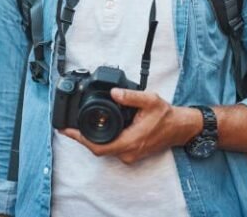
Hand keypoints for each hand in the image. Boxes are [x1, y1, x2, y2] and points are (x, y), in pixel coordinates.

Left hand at [60, 88, 201, 164]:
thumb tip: (114, 92)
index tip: (66, 131)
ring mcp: (130, 155)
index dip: (80, 139)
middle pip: (97, 149)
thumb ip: (131, 96)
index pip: (98, 146)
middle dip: (81, 138)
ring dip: (90, 140)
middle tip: (67, 127)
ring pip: (104, 150)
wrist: (180, 128)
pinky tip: (94, 130)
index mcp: (131, 141)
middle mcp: (128, 152)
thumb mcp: (149, 100)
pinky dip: (101, 140)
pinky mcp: (131, 153)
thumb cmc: (166, 116)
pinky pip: (111, 149)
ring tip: (77, 127)